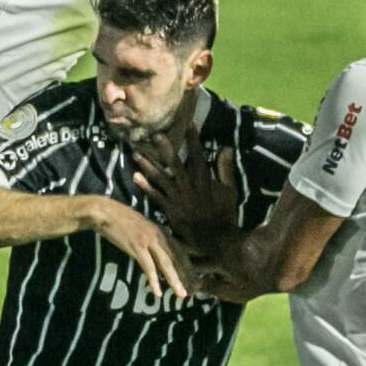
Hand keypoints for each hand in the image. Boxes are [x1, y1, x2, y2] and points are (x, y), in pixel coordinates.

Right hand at [83, 197, 188, 299]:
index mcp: (160, 229)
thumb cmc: (118, 217)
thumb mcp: (140, 224)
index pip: (178, 250)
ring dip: (174, 280)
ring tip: (181, 294)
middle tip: (192, 290)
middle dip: (185, 275)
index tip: (192, 277)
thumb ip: (150, 235)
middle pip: (175, 258)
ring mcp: (148, 241)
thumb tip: (154, 250)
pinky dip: (154, 280)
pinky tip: (157, 292)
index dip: (186, 265)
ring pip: (166, 264)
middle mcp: (158, 234)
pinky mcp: (137, 247)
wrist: (104, 211)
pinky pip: (148, 267)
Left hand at [131, 135, 238, 256]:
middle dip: (165, 150)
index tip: (189, 124)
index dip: (194, 141)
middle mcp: (190, 189)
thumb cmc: (223, 214)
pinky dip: (146, 187)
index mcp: (205, 183)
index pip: (199, 158)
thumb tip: (227, 147)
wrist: (215, 241)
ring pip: (161, 179)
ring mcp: (178, 200)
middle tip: (154, 135)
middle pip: (176, 166)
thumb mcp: (229, 192)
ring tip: (136, 153)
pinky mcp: (170, 210)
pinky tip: (136, 176)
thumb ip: (226, 170)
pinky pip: (156, 197)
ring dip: (148, 166)